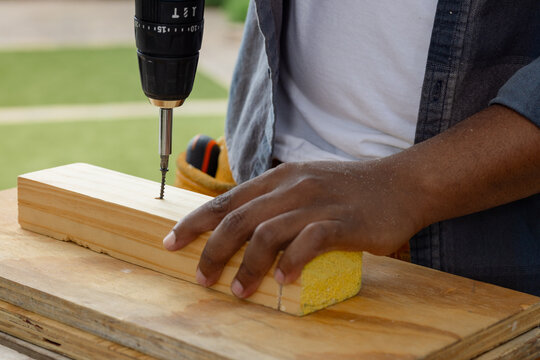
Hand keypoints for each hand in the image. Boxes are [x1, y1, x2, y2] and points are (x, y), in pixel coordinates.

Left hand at [163, 160, 424, 298]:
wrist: (402, 183)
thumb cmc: (351, 188)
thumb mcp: (306, 183)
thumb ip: (276, 200)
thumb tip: (244, 226)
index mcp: (279, 178)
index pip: (227, 200)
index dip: (195, 222)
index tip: (172, 242)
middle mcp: (292, 187)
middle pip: (238, 219)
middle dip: (212, 250)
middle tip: (202, 278)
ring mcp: (317, 204)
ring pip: (266, 233)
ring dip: (247, 265)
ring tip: (239, 290)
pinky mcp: (342, 222)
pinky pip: (307, 243)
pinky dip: (290, 263)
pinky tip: (282, 281)